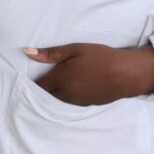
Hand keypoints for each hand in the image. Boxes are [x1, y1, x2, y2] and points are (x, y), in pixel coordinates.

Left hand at [24, 42, 153, 106]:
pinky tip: (71, 89)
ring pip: (58, 101)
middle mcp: (65, 94)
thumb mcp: (74, 49)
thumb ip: (50, 54)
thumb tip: (26, 52)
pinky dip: (67, 98)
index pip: (38, 86)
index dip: (31, 83)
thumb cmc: (100, 57)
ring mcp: (77, 101)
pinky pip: (71, 103)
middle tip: (41, 80)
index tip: (27, 78)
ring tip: (55, 84)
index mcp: (59, 79)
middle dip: (42, 90)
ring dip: (54, 95)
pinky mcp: (87, 104)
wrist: (127, 73)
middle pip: (46, 96)